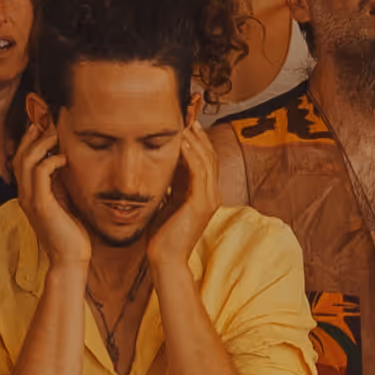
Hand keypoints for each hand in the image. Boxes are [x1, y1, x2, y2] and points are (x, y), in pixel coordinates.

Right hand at [14, 114, 88, 272]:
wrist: (70, 260)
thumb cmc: (71, 234)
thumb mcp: (64, 203)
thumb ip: (59, 185)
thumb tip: (64, 164)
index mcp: (29, 194)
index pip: (22, 161)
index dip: (29, 141)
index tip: (43, 125)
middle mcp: (25, 195)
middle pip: (20, 155)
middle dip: (33, 136)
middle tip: (47, 122)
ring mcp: (30, 200)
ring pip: (26, 161)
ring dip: (41, 144)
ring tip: (55, 134)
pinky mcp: (41, 205)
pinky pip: (40, 173)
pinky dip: (51, 161)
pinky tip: (64, 158)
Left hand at [150, 124, 217, 264]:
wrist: (165, 259)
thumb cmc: (162, 234)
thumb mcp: (168, 201)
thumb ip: (172, 184)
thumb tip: (165, 163)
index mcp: (204, 194)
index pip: (206, 160)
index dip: (199, 140)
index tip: (186, 123)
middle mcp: (212, 195)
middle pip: (211, 156)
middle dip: (199, 135)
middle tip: (188, 116)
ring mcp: (209, 199)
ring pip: (207, 161)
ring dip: (195, 140)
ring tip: (184, 123)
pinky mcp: (201, 204)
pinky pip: (199, 172)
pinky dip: (191, 154)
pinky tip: (181, 141)